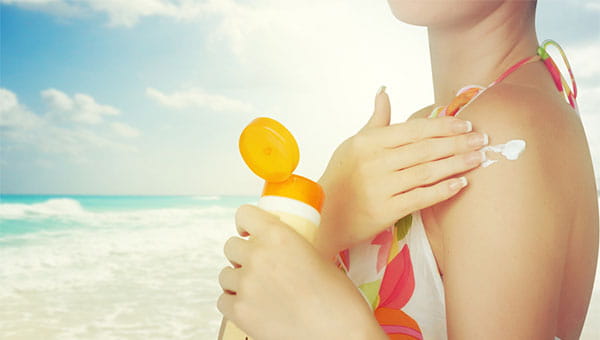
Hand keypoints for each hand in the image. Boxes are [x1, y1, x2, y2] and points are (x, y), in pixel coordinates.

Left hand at [218, 205, 387, 339]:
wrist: (340, 335)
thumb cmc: (338, 299)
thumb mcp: (316, 257)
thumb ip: (289, 247)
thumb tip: (271, 248)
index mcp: (279, 235)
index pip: (244, 214)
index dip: (246, 224)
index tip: (249, 232)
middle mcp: (258, 255)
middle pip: (231, 246)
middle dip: (242, 254)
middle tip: (258, 266)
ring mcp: (246, 285)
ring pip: (225, 274)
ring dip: (238, 279)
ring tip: (259, 290)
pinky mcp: (240, 312)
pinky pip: (223, 300)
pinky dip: (235, 303)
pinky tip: (254, 306)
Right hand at [315, 87, 487, 258]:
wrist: (324, 215)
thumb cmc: (341, 177)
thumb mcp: (353, 144)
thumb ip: (376, 120)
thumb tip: (384, 91)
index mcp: (368, 142)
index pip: (412, 130)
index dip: (442, 126)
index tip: (465, 124)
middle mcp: (374, 162)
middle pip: (424, 150)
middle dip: (457, 143)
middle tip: (482, 139)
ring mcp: (379, 187)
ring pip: (426, 172)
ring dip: (456, 164)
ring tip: (478, 158)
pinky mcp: (385, 211)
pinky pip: (420, 198)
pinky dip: (442, 190)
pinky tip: (461, 183)